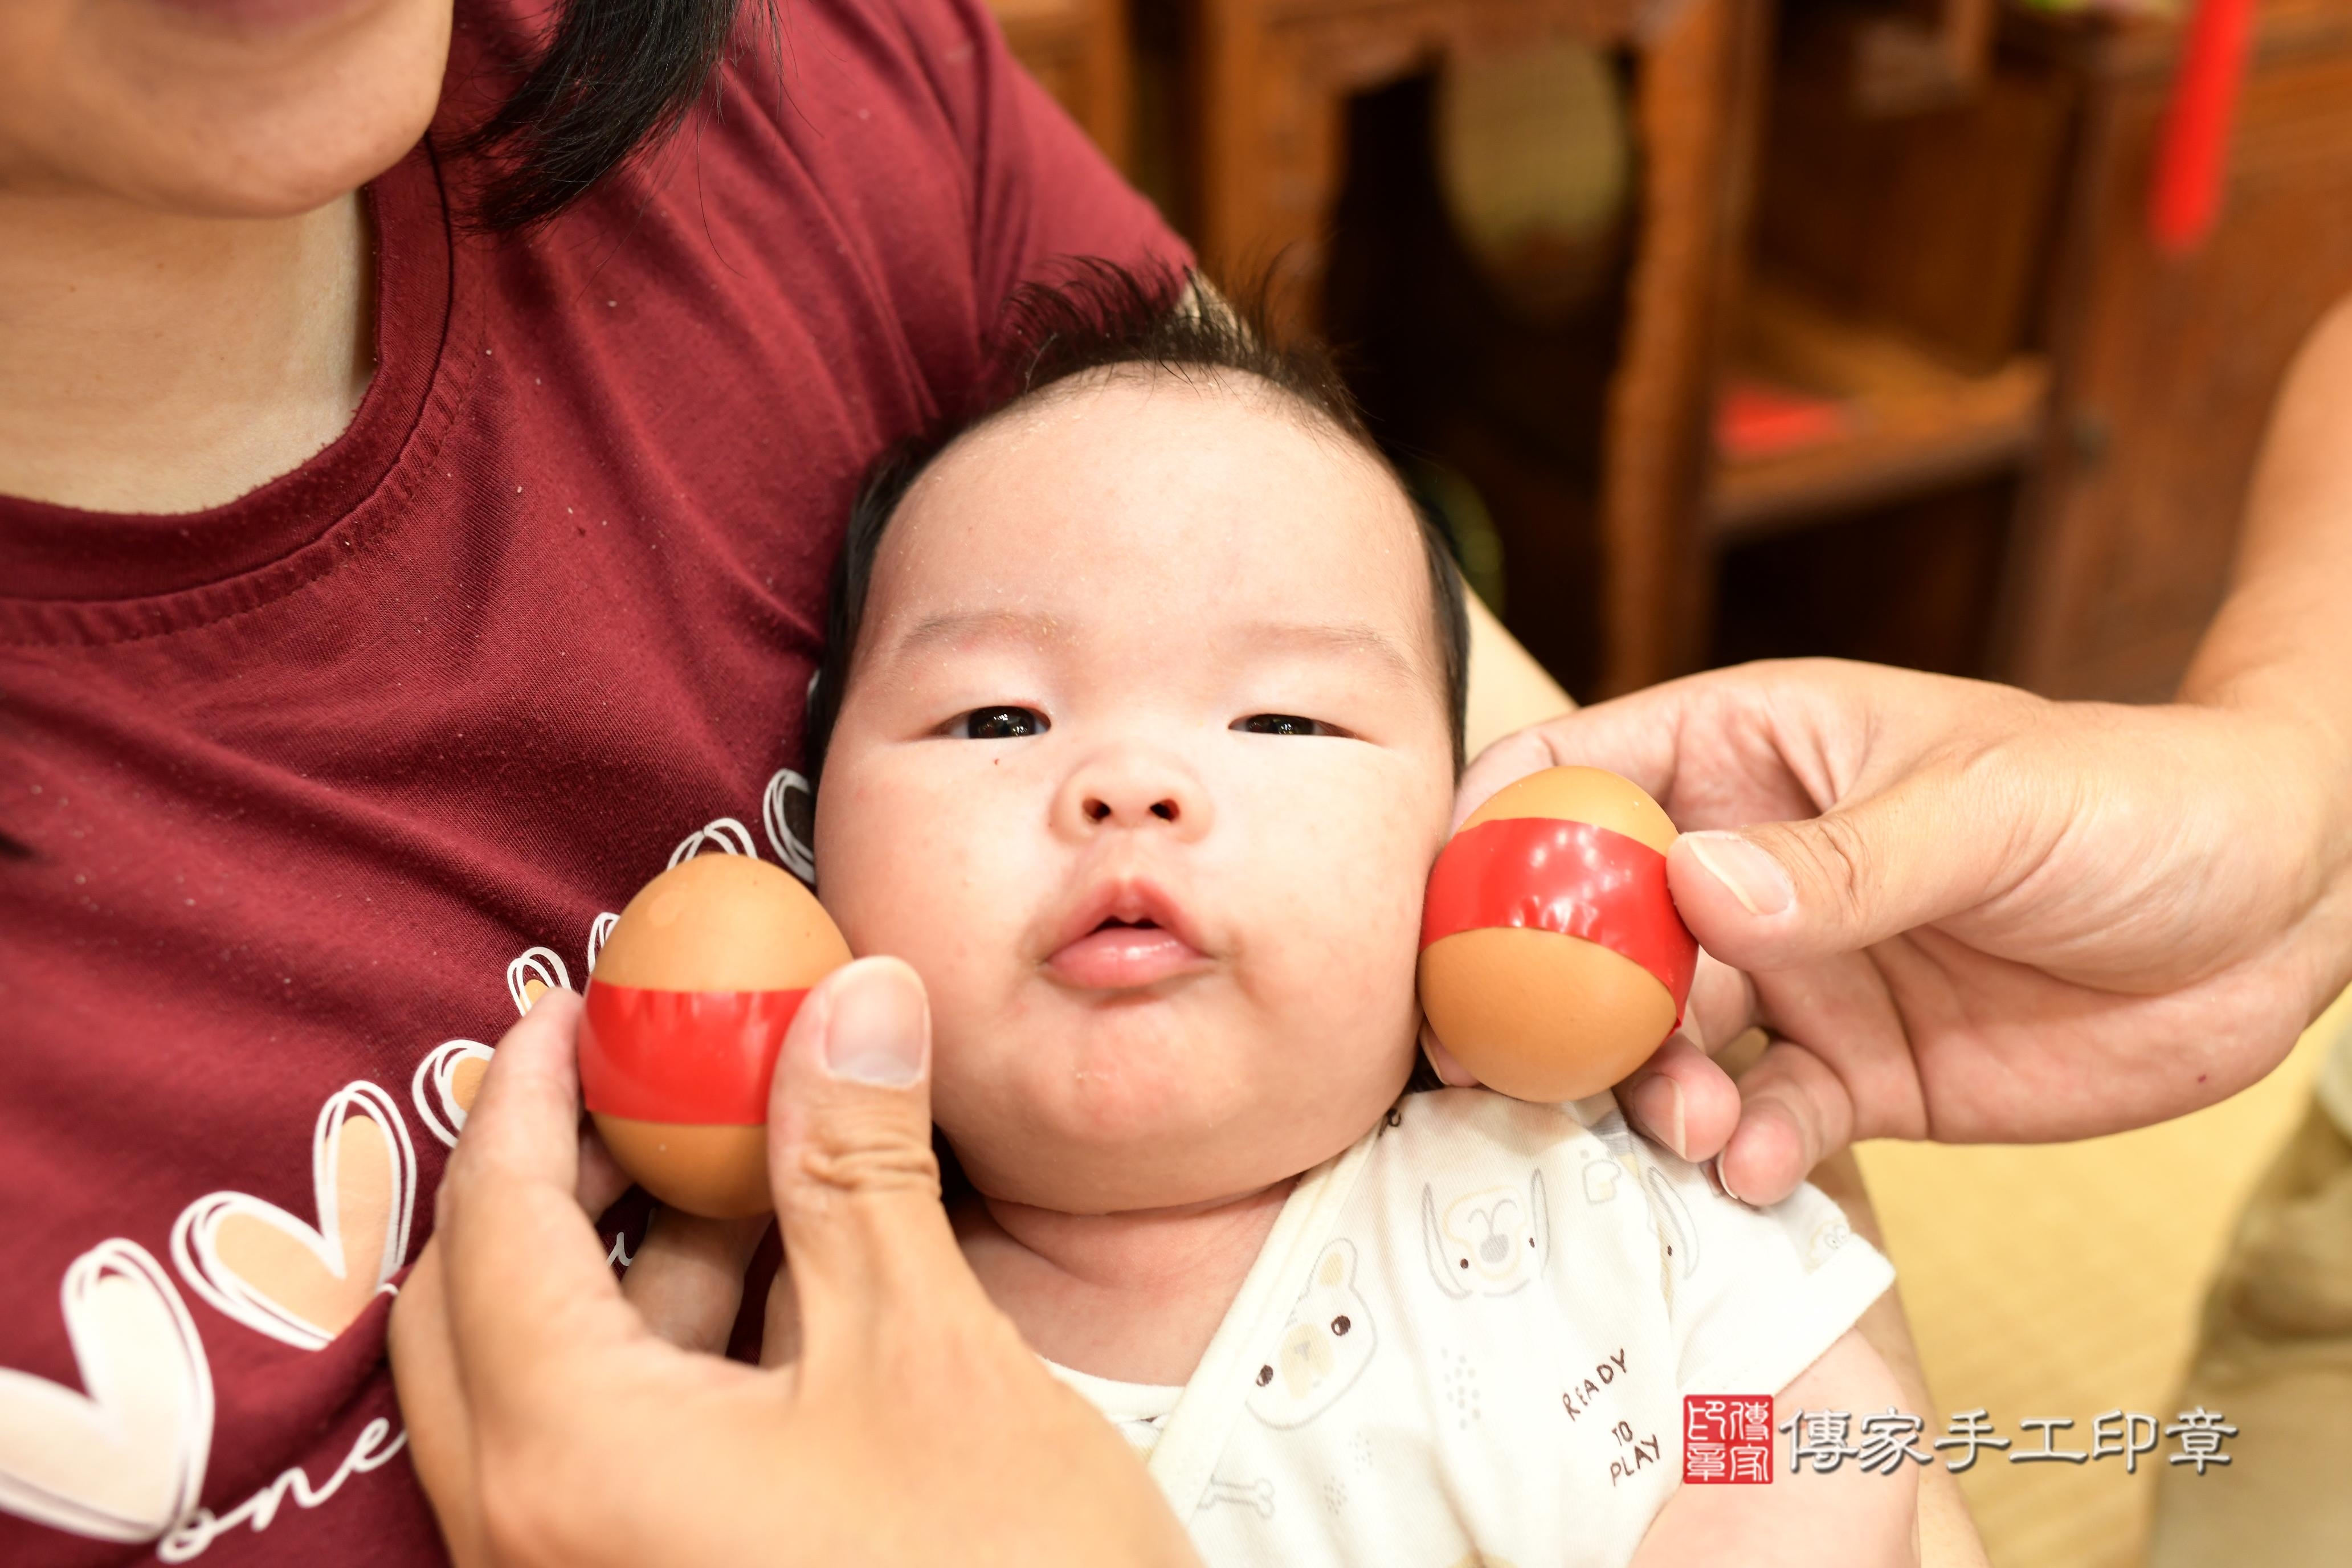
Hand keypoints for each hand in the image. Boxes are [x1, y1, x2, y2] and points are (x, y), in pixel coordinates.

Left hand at [388, 961, 1198, 1567]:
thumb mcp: (925, 1351)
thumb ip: (859, 1165)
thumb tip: (852, 1000)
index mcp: (571, 1458)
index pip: (492, 1228)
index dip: (526, 1096)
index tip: (572, 1010)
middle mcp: (536, 1532)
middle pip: (479, 1306)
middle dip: (557, 1173)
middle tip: (643, 1077)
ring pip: (549, 1381)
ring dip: (629, 1257)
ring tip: (740, 1153)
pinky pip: (611, 1445)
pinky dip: (670, 1345)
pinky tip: (777, 1276)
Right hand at [1444, 658, 2351, 1202]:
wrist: (2283, 907)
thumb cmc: (2140, 797)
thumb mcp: (1996, 807)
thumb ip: (1846, 858)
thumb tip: (1695, 889)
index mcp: (1749, 754)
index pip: (1574, 777)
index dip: (1491, 839)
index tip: (1446, 921)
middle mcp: (1745, 867)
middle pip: (1589, 931)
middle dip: (1549, 1002)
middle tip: (1527, 1071)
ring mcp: (1793, 976)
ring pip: (1660, 1042)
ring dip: (1649, 1092)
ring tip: (1692, 1126)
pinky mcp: (1849, 1074)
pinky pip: (1760, 1122)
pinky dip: (1744, 1153)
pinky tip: (1763, 1164)